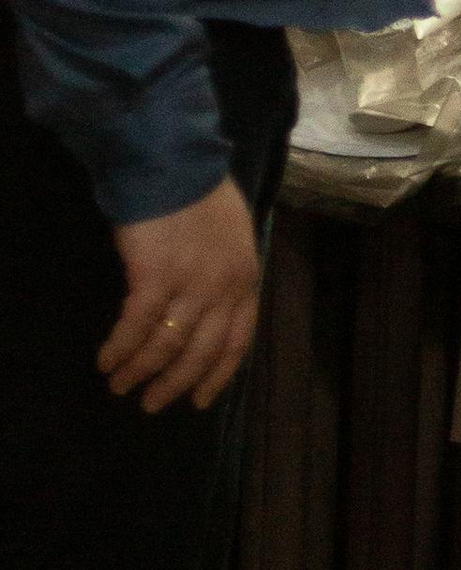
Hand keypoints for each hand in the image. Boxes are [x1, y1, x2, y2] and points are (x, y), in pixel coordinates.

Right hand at [102, 180, 264, 410]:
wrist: (175, 165)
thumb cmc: (201, 194)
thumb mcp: (232, 237)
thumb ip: (225, 273)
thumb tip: (208, 307)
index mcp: (245, 279)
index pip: (237, 342)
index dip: (217, 375)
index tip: (200, 401)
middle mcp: (223, 289)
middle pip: (200, 352)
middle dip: (174, 384)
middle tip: (152, 404)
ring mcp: (190, 285)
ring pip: (166, 345)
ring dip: (141, 371)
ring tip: (120, 386)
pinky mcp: (154, 278)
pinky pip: (136, 327)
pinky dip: (120, 348)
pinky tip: (107, 361)